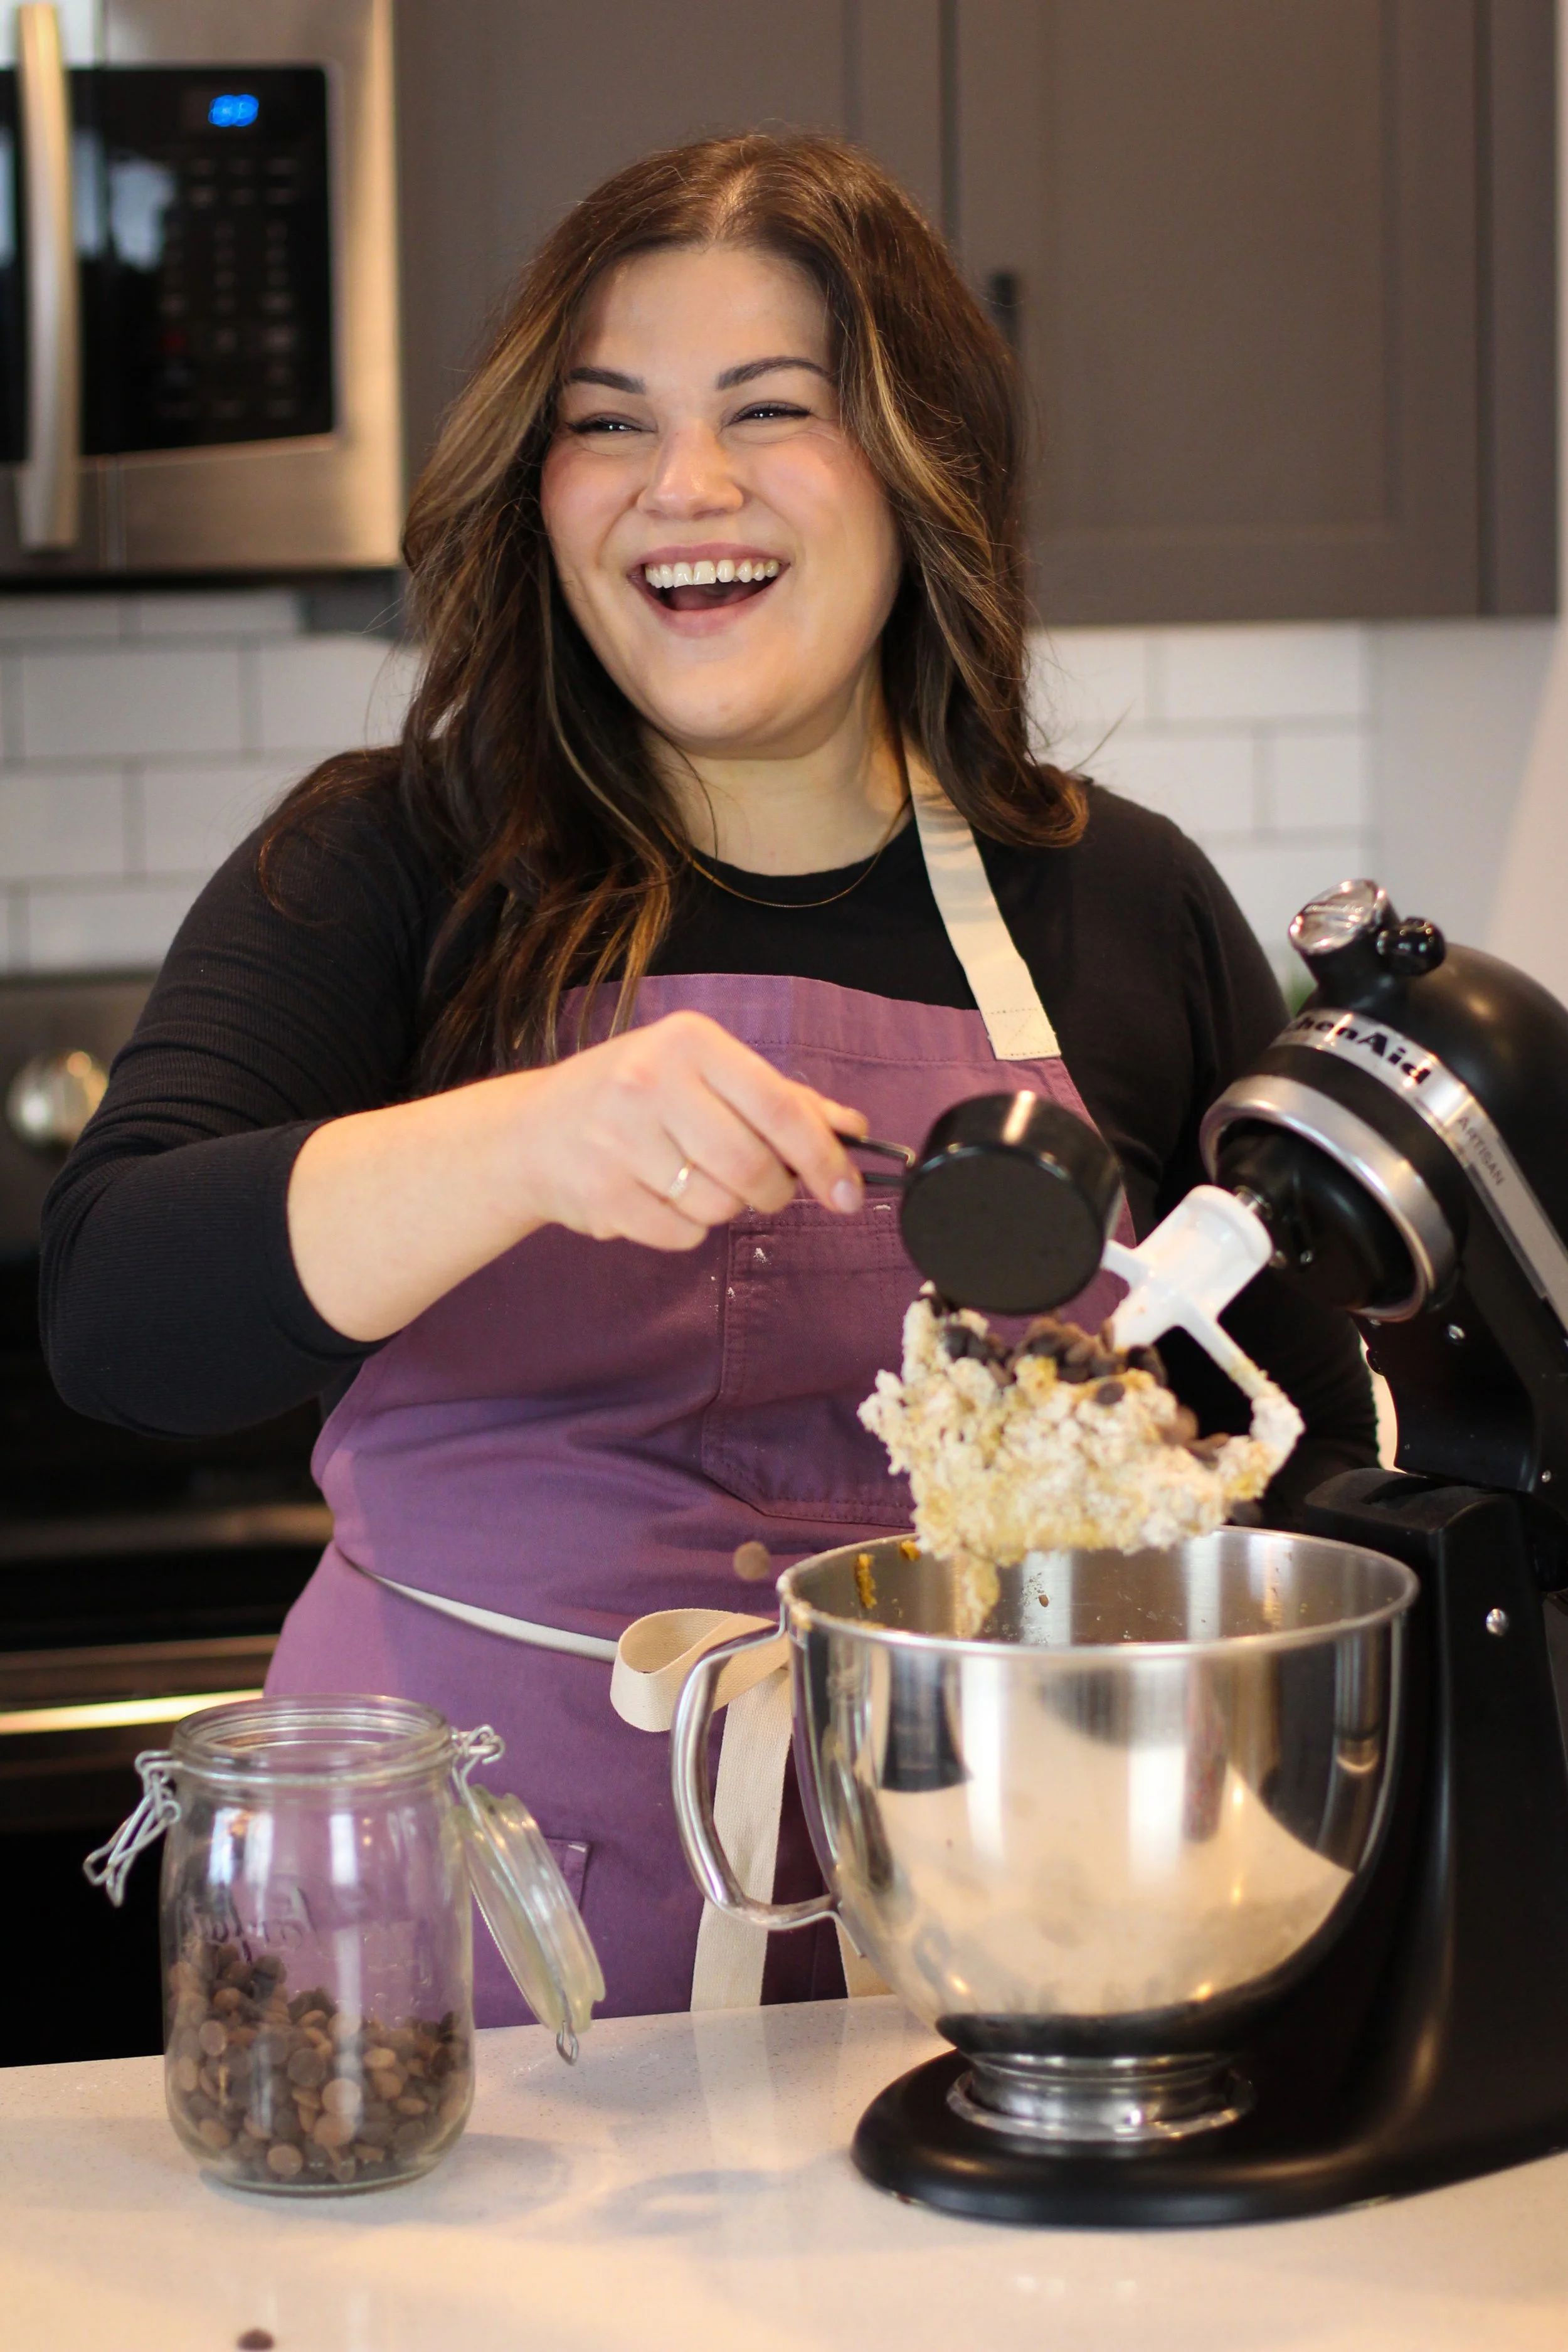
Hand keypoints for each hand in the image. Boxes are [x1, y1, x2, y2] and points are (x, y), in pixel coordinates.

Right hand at [512, 1008, 867, 1249]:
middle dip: (771, 1191)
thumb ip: (779, 1099)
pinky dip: (683, 1228)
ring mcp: (620, 1138)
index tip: (848, 1193)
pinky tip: (654, 1197)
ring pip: (719, 1206)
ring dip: (721, 1207)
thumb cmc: (632, 1098)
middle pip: (753, 1166)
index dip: (823, 1157)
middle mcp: (651, 1080)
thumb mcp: (702, 1074)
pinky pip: (682, 1234)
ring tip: (686, 1179)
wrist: (530, 1132)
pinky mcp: (602, 1192)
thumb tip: (851, 1127)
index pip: (779, 1107)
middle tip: (759, 1187)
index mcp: (689, 1042)